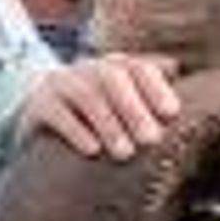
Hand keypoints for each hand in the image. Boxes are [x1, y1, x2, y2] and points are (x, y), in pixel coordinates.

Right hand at [14, 48, 184, 163]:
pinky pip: (57, 113)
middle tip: (151, 140)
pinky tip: (92, 151)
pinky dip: (76, 131)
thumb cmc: (98, 116)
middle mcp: (89, 68)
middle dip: (134, 109)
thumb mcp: (125, 104)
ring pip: (86, 95)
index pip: (139, 68)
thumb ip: (152, 99)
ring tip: (125, 153)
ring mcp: (61, 83)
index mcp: (116, 66)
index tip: (172, 114)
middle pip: (112, 78)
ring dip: (109, 124)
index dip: (157, 88)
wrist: (42, 116)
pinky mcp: (39, 104)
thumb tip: (180, 91)